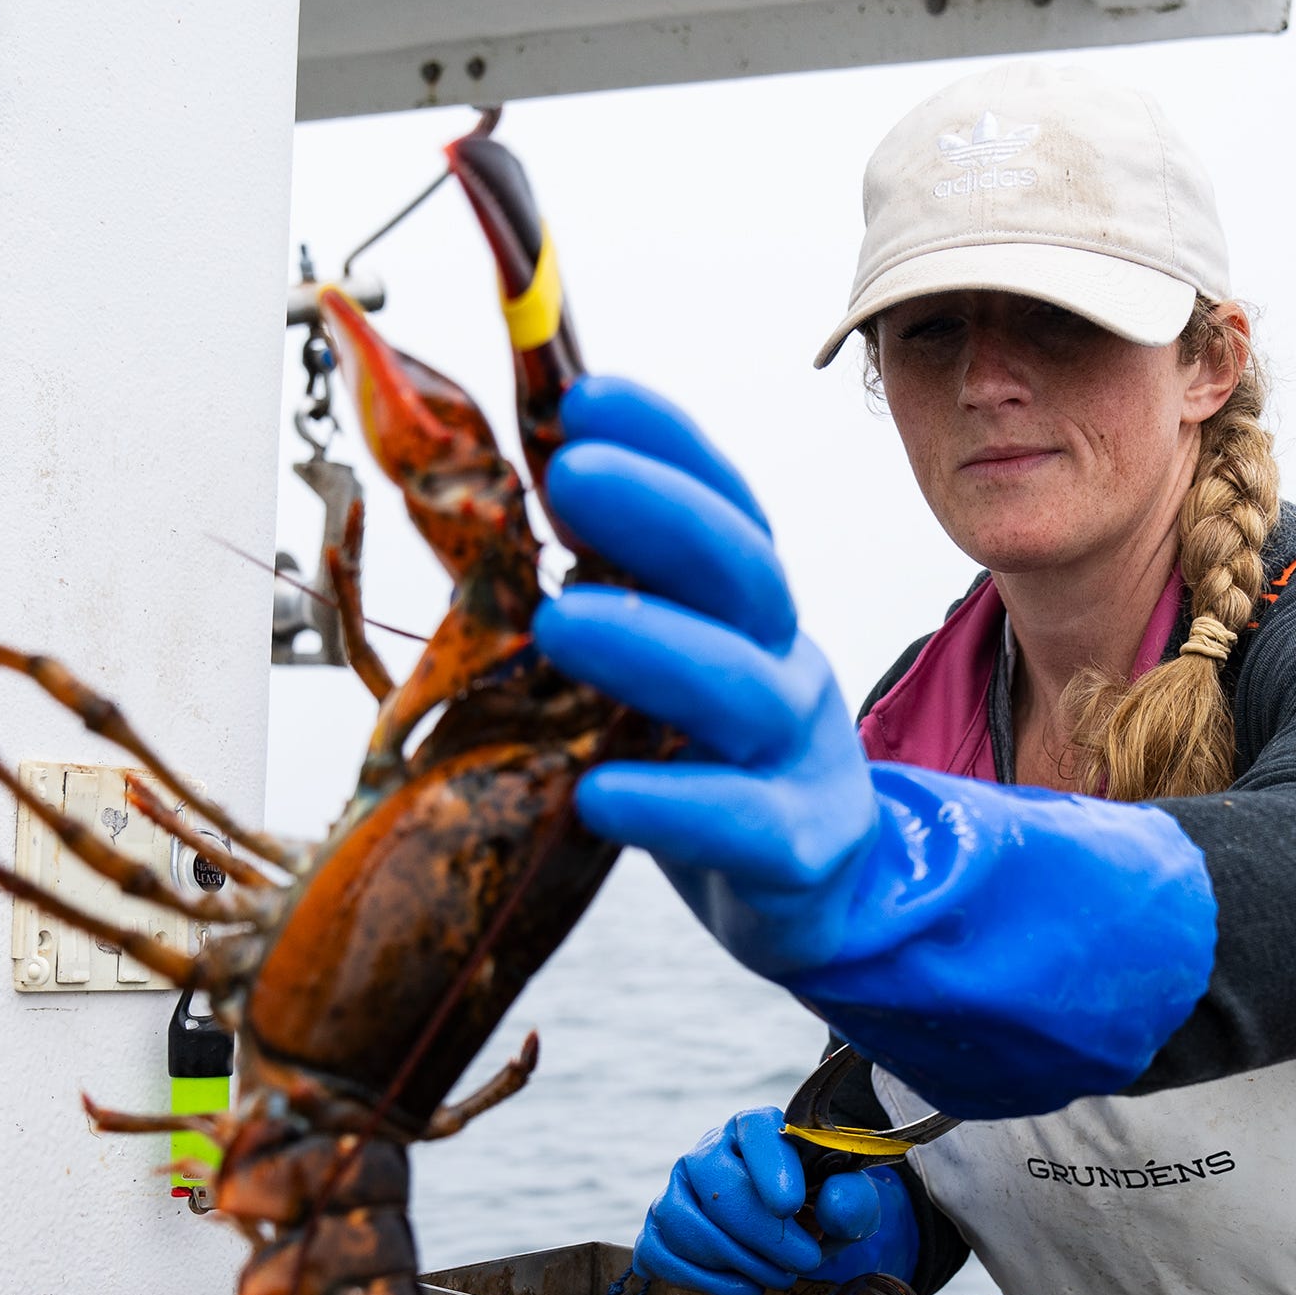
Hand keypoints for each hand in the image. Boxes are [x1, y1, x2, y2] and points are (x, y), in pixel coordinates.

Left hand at [536, 378, 1217, 1123]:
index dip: (666, 442)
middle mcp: (784, 664)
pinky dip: (668, 805)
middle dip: (661, 512)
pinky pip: (738, 823)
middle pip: (742, 573)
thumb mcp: (661, 669)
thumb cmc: (708, 766)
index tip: (582, 396)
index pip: (723, 503)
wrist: (816, 897)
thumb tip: (479, 504)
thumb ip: (602, 596)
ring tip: (556, 619)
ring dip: (651, 645)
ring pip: (741, 691)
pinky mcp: (797, 853)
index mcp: (749, 611)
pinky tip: (594, 794)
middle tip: (570, 472)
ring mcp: (800, 756)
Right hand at [635, 1107, 911, 1294]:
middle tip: (805, 1261)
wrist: (795, 1233)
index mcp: (756, 1128)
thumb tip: (835, 1203)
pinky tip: (747, 1288)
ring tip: (780, 1277)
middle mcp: (708, 1152)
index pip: (755, 1130)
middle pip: (715, 1184)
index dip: (769, 1167)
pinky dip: (702, 1279)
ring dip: (735, 1259)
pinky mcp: (660, 1229)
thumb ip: (854, 1199)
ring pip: (682, 1220)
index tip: (791, 1206)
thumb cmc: (822, 1208)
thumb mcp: (852, 1203)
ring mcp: (678, 1190)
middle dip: (762, 1233)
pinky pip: (660, 1252)